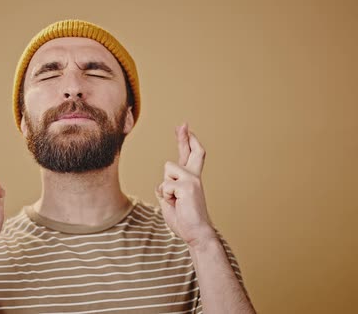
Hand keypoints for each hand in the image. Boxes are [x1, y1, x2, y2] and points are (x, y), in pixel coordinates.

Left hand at [155, 123, 216, 248]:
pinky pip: (165, 185)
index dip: (187, 141)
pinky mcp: (188, 186)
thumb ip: (167, 190)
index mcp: (191, 179)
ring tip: (175, 201)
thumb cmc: (183, 220)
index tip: (184, 128)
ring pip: (167, 170)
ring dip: (165, 187)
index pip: (190, 156)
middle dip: (185, 137)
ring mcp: (192, 180)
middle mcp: (194, 177)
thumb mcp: (170, 202)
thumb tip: (161, 184)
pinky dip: (166, 196)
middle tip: (183, 123)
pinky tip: (176, 204)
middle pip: (191, 152)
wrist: (196, 233)